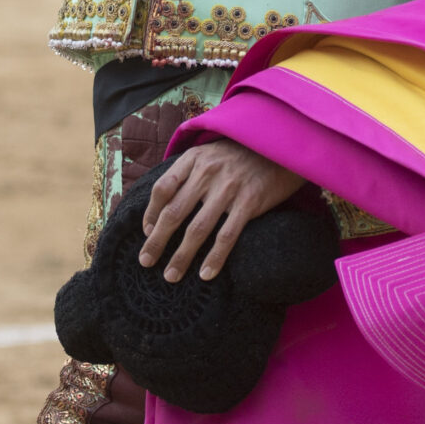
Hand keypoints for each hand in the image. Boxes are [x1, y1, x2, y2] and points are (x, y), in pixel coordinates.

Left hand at [139, 140, 305, 282]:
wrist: (279, 147)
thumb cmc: (238, 156)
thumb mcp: (208, 154)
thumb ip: (186, 173)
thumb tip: (160, 205)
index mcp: (193, 159)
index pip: (162, 189)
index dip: (151, 213)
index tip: (146, 232)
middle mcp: (206, 172)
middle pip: (174, 212)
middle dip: (157, 241)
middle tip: (145, 261)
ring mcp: (228, 188)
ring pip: (197, 229)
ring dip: (181, 256)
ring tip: (171, 276)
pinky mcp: (248, 202)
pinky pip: (227, 236)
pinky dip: (215, 257)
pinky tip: (206, 274)